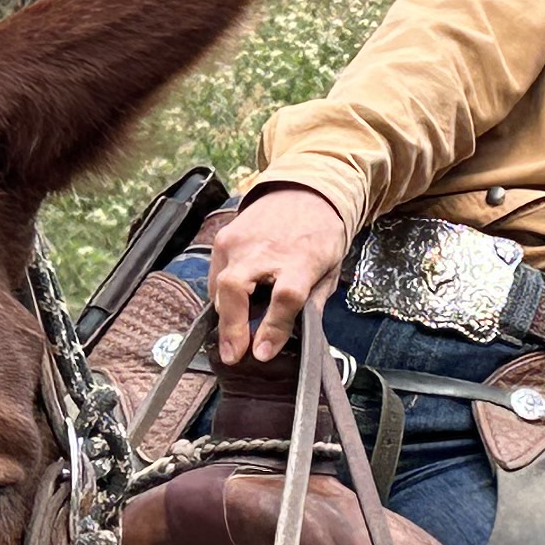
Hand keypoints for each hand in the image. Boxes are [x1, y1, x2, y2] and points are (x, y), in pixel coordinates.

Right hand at [204, 184, 352, 364]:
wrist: (304, 190)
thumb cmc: (320, 234)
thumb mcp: (329, 271)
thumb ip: (310, 304)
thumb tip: (291, 338)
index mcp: (300, 260)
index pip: (285, 298)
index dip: (272, 328)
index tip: (262, 353)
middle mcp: (265, 249)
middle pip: (236, 289)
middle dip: (231, 327)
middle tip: (233, 355)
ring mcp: (239, 241)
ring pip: (220, 287)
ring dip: (225, 315)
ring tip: (233, 336)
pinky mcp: (223, 238)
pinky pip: (216, 276)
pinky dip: (222, 296)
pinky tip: (232, 307)